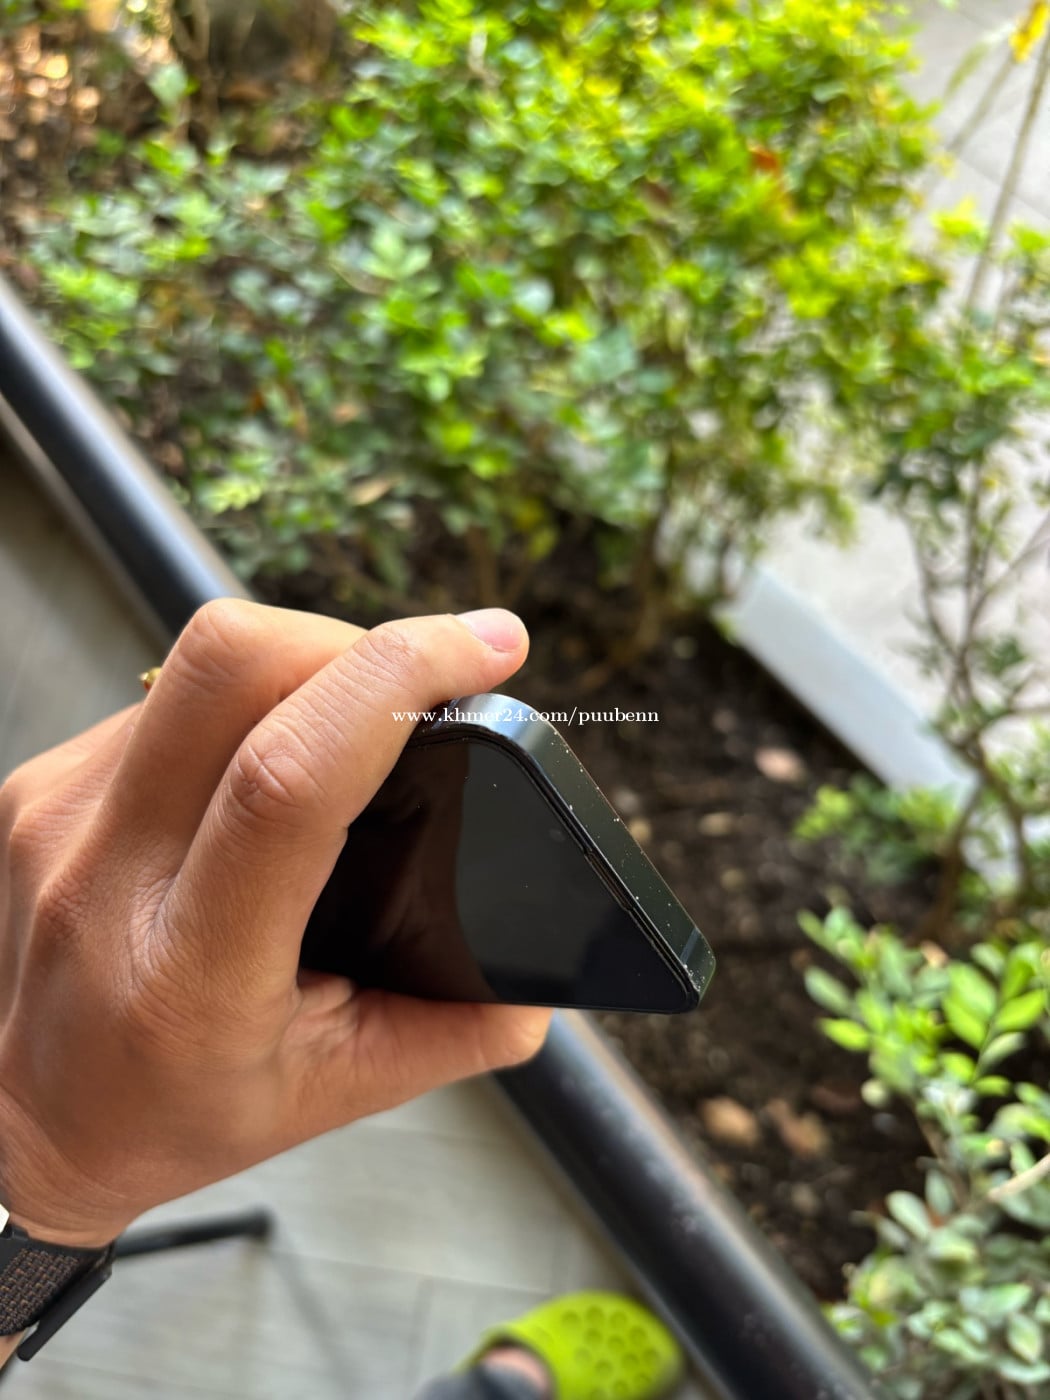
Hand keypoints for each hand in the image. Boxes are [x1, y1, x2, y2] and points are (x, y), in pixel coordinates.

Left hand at [0, 601, 549, 1249]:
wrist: (14, 1128)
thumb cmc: (160, 1117)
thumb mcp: (323, 1096)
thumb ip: (448, 1036)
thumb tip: (541, 986)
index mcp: (190, 969)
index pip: (288, 778)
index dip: (396, 681)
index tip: (487, 647)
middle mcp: (105, 870)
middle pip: (228, 661)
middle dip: (351, 638)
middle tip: (414, 681)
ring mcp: (59, 811)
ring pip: (197, 662)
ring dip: (298, 667)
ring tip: (343, 731)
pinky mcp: (43, 780)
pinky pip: (163, 693)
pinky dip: (240, 702)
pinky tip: (262, 757)